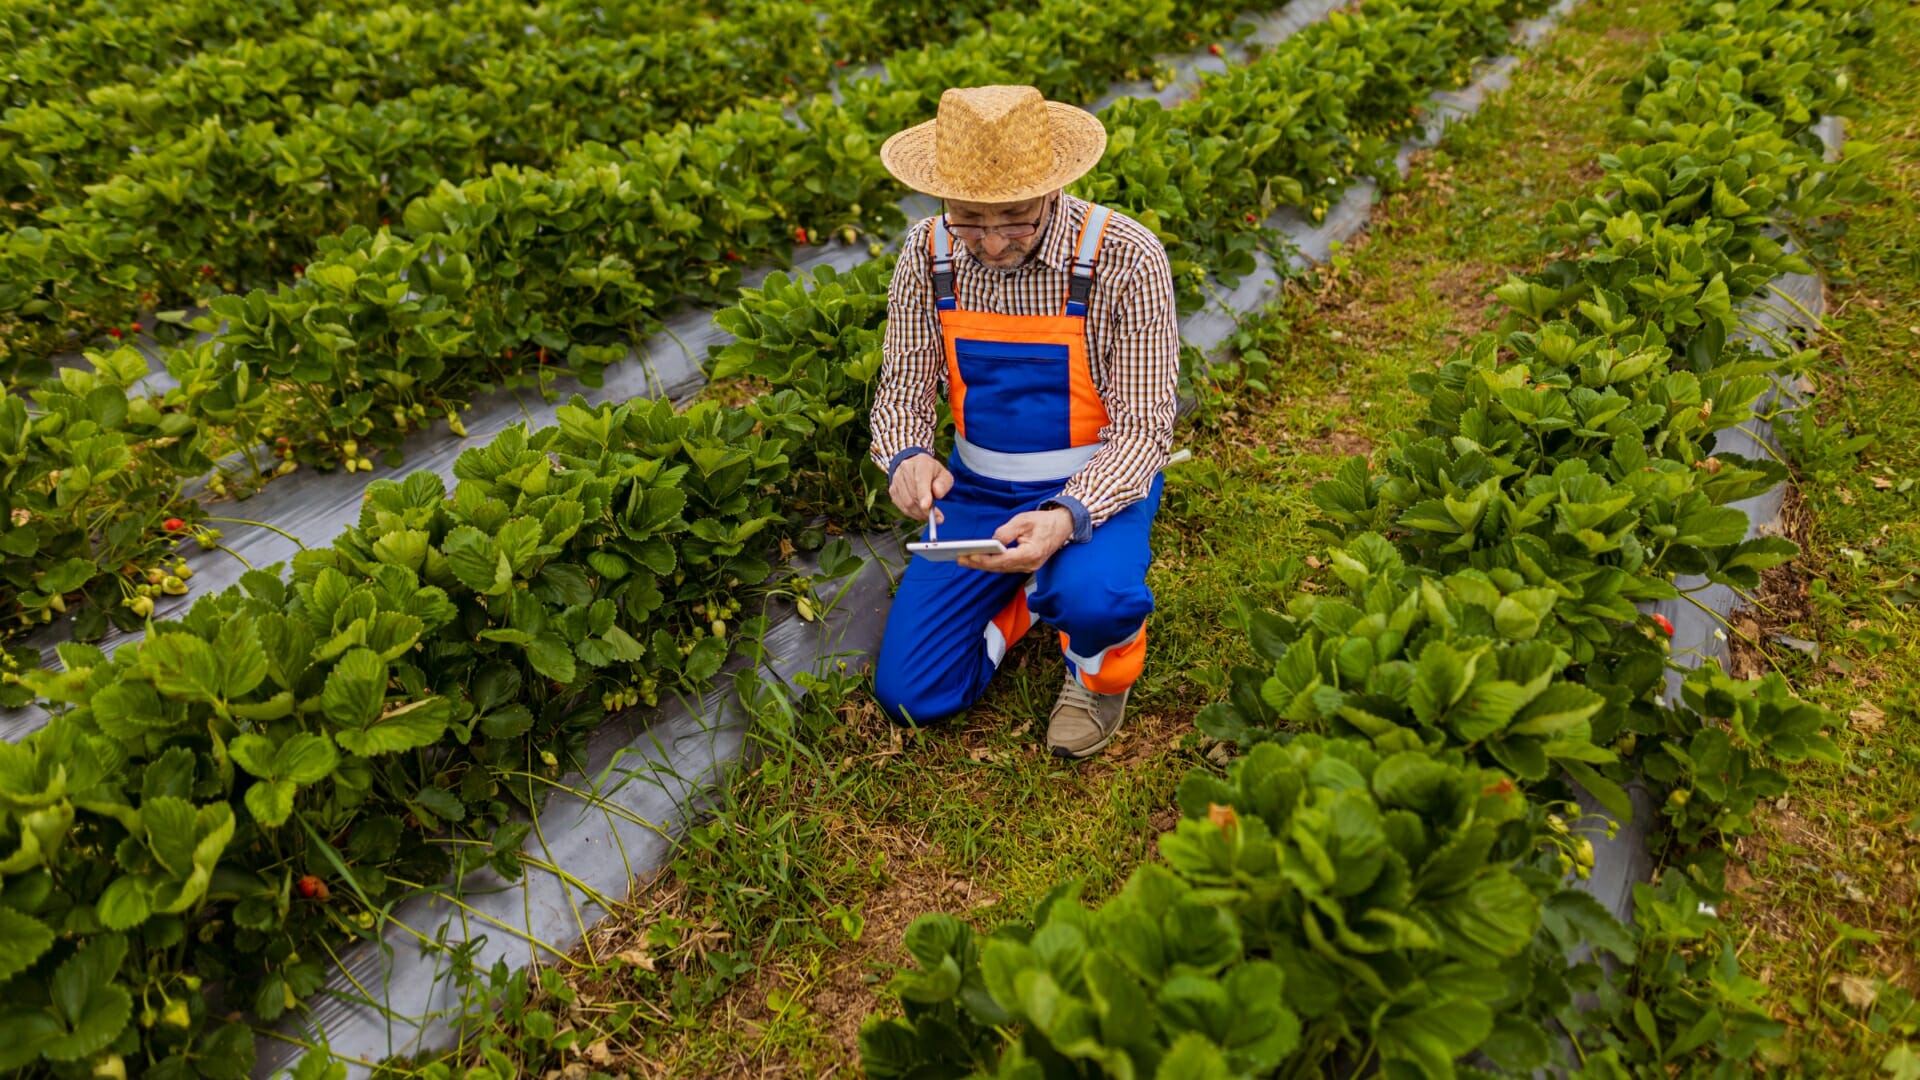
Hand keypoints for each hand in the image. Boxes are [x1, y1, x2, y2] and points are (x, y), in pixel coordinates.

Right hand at [890, 454, 952, 523]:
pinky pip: (902, 507)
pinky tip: (921, 513)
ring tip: (930, 516)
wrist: (914, 464)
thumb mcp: (944, 473)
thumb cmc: (931, 471)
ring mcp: (897, 480)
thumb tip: (938, 493)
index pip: (920, 480)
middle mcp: (905, 470)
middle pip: (913, 495)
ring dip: (920, 513)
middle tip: (938, 518)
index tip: (927, 506)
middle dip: (925, 510)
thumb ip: (944, 483)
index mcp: (921, 463)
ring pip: (907, 503)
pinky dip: (912, 514)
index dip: (923, 494)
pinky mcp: (893, 490)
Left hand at [959, 508, 1074, 573]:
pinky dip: (992, 564)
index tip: (969, 556)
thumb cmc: (1044, 521)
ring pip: (1002, 569)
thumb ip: (1007, 531)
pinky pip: (1006, 567)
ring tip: (965, 559)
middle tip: (960, 558)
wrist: (1063, 526)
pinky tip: (980, 559)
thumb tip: (993, 540)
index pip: (1003, 560)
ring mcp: (1029, 567)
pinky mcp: (1027, 565)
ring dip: (983, 565)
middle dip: (978, 564)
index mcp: (1031, 553)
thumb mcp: (1024, 520)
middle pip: (999, 567)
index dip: (984, 559)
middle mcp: (1030, 564)